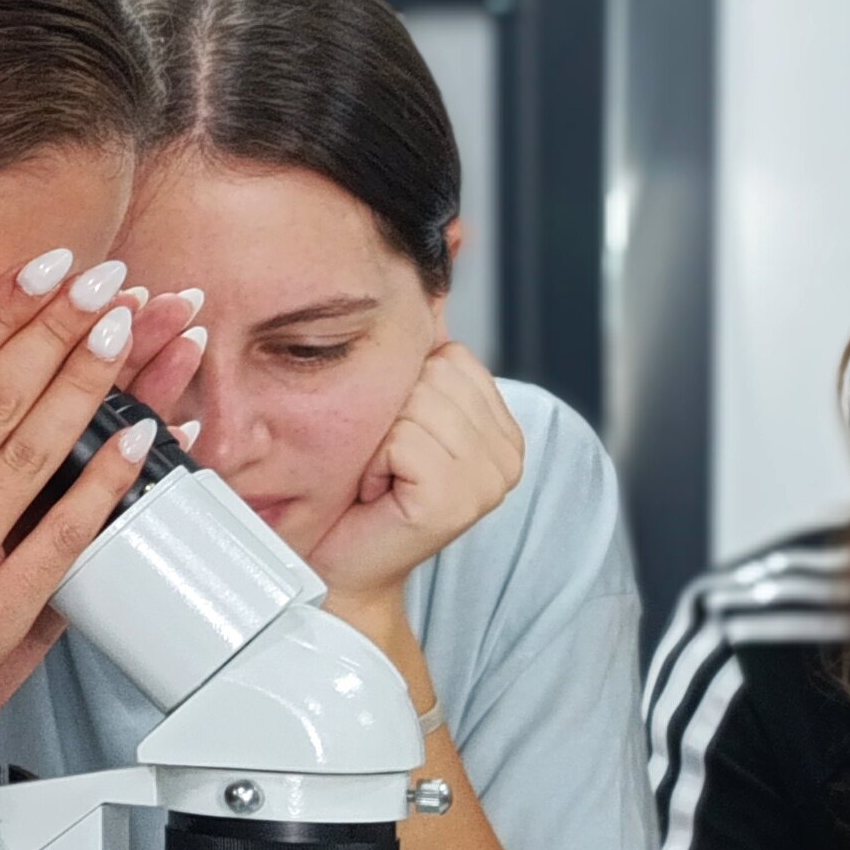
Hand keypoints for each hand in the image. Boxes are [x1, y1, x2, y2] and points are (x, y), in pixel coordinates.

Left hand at [309, 341, 524, 617]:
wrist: (340, 569)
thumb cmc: (357, 495)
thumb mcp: (394, 416)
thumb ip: (421, 359)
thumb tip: (431, 281)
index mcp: (502, 429)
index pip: (452, 356)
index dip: (404, 388)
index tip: (396, 439)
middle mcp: (509, 453)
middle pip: (433, 374)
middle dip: (388, 413)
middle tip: (384, 464)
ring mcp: (490, 478)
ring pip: (414, 402)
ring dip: (377, 439)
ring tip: (380, 478)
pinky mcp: (458, 498)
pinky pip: (401, 437)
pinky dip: (373, 461)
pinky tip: (377, 492)